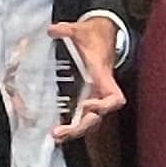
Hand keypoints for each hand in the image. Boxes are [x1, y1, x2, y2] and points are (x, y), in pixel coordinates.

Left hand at [53, 16, 125, 138]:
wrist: (103, 34)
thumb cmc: (93, 36)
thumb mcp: (79, 31)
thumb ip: (66, 30)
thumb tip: (52, 30)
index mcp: (102, 76)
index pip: (113, 98)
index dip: (103, 106)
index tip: (86, 105)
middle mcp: (100, 90)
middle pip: (97, 118)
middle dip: (80, 128)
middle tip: (59, 132)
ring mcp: (94, 95)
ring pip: (91, 121)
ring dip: (76, 131)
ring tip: (56, 136)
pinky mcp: (87, 96)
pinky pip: (83, 117)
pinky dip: (73, 125)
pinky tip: (58, 130)